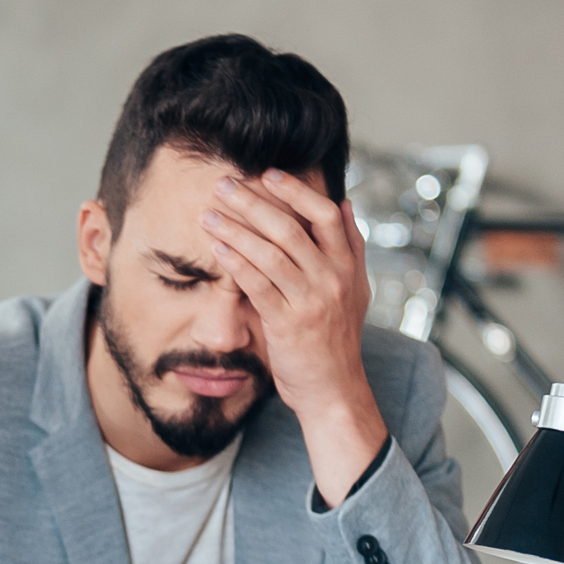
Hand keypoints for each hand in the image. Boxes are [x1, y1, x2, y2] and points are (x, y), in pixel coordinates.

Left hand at [201, 169, 387, 500]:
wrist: (333, 390)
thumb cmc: (335, 339)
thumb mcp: (354, 289)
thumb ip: (349, 247)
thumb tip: (344, 202)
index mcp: (348, 266)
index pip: (326, 214)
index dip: (297, 191)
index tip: (267, 174)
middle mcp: (333, 279)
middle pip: (291, 228)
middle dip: (254, 203)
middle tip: (224, 185)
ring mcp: (311, 301)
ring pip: (271, 253)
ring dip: (236, 229)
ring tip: (209, 214)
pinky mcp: (288, 324)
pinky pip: (258, 285)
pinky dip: (235, 263)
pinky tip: (216, 249)